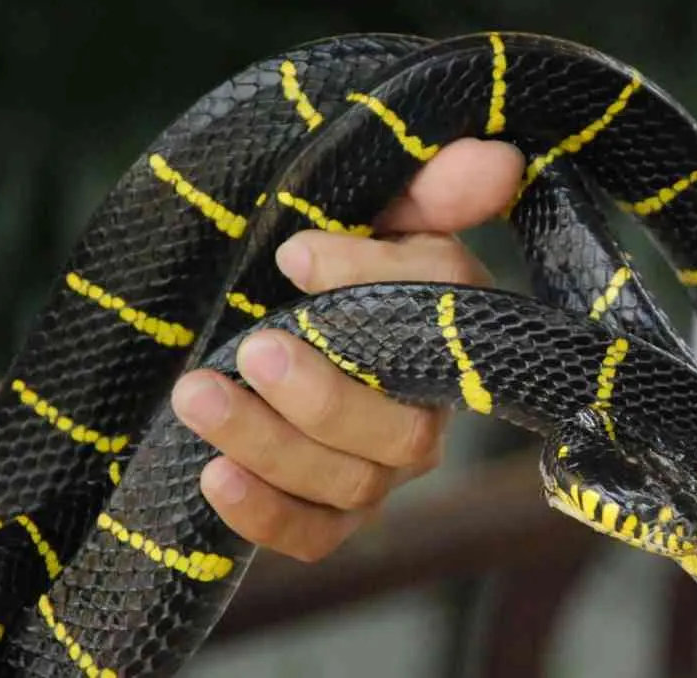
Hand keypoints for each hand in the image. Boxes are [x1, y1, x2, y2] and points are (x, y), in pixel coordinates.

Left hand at [170, 138, 523, 561]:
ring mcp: (381, 472)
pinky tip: (214, 479)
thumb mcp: (378, 211)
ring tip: (198, 397)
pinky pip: (314, 536)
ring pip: (350, 485)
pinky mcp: (333, 513)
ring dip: (273, 447)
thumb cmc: (336, 264)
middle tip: (253, 350)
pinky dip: (267, 518)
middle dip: (323, 396)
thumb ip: (432, 189)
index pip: (435, 317)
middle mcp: (425, 414)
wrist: (279, 326)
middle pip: (399, 431)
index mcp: (443, 335)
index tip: (294, 255)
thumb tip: (497, 159)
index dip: (374, 288)